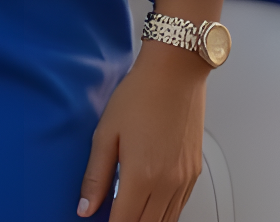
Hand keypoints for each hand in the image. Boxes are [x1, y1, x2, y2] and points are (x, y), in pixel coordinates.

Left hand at [77, 42, 207, 219]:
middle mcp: (167, 182)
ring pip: (166, 221)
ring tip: (129, 211)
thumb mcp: (106, 133)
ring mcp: (184, 179)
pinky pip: (180, 207)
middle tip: (113, 216)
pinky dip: (164, 214)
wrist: (175, 72)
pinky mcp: (194, 173)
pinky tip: (150, 204)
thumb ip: (95, 176)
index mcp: (141, 175)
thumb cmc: (141, 94)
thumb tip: (85, 207)